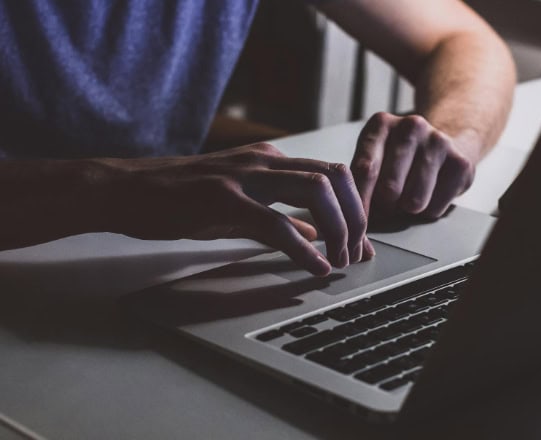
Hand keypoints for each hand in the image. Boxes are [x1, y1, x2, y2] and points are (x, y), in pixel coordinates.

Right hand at [102, 143, 372, 275]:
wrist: (126, 191)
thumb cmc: (181, 199)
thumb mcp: (240, 204)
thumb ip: (281, 215)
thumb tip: (316, 233)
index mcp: (270, 160)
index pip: (332, 174)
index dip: (355, 208)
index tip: (362, 241)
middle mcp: (264, 160)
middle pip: (335, 176)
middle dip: (355, 217)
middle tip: (356, 252)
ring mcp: (243, 176)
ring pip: (315, 190)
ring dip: (337, 228)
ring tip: (339, 260)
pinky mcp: (222, 199)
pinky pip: (275, 223)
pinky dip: (303, 248)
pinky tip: (315, 267)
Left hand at [351, 112, 477, 220]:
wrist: (443, 146)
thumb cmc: (398, 160)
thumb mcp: (373, 159)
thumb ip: (359, 182)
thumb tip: (352, 216)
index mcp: (381, 124)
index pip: (365, 169)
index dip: (359, 201)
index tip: (355, 220)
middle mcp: (411, 127)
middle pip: (389, 189)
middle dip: (386, 205)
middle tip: (389, 201)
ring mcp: (438, 142)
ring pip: (414, 202)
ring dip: (407, 210)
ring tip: (408, 196)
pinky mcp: (460, 163)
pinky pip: (435, 208)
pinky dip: (428, 211)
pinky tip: (429, 194)